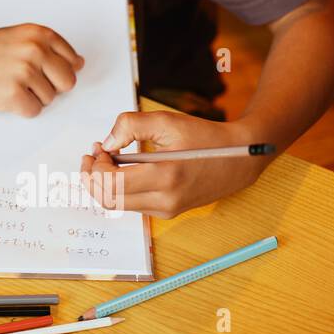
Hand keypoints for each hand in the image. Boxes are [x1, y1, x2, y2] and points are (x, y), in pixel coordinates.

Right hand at [0, 24, 83, 116]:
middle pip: (67, 82)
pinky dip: (20, 109)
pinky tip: (3, 96)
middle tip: (24, 82)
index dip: (56, 70)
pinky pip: (34, 111)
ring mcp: (25, 72)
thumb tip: (79, 63)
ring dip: (31, 97)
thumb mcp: (16, 37)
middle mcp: (35, 50)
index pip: (72, 60)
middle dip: (50, 86)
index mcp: (38, 33)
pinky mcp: (14, 95)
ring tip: (7, 84)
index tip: (38, 70)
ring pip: (50, 98)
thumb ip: (47, 47)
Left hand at [79, 112, 266, 217]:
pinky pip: (134, 205)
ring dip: (105, 183)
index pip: (111, 183)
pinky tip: (124, 169)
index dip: (96, 166)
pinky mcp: (169, 212)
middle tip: (94, 154)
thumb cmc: (204, 137)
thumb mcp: (165, 121)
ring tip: (108, 158)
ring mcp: (167, 210)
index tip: (98, 148)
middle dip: (93, 177)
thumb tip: (106, 144)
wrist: (240, 159)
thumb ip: (129, 126)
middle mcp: (165, 200)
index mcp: (164, 176)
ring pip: (119, 205)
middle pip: (109, 200)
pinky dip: (120, 189)